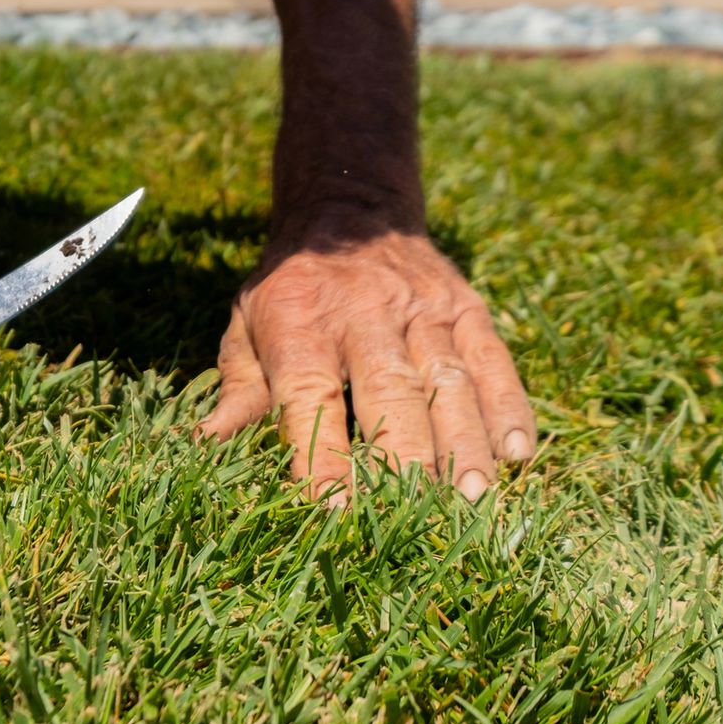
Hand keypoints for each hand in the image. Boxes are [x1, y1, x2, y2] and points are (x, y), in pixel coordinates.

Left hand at [199, 229, 535, 500]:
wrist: (349, 207)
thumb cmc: (291, 287)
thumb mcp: (248, 323)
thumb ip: (239, 388)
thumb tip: (205, 445)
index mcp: (303, 324)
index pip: (312, 397)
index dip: (323, 455)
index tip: (333, 509)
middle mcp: (366, 315)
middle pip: (391, 393)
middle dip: (405, 459)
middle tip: (418, 516)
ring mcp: (423, 310)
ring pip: (449, 381)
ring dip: (464, 443)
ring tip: (472, 498)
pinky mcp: (465, 307)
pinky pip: (494, 360)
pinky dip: (510, 408)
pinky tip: (517, 455)